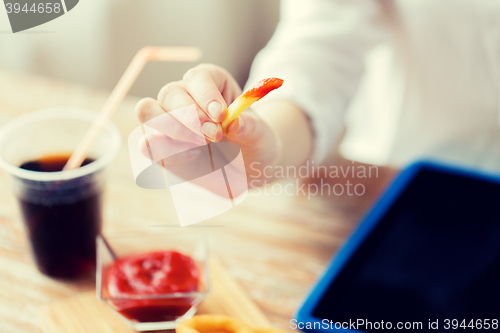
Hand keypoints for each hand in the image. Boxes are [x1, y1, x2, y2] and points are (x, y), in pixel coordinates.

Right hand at [135, 64, 280, 181]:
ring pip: (148, 111)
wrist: (245, 168)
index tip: (221, 115)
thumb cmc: (253, 143)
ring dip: (172, 129)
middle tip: (215, 136)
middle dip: (190, 116)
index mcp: (210, 82)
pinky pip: (148, 143)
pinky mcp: (159, 145)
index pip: (198, 77)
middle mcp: (184, 96)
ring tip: (201, 146)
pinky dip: (165, 151)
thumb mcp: (260, 135)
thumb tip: (234, 124)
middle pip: (169, 93)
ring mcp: (167, 120)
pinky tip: (192, 157)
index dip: (206, 94)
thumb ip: (250, 128)